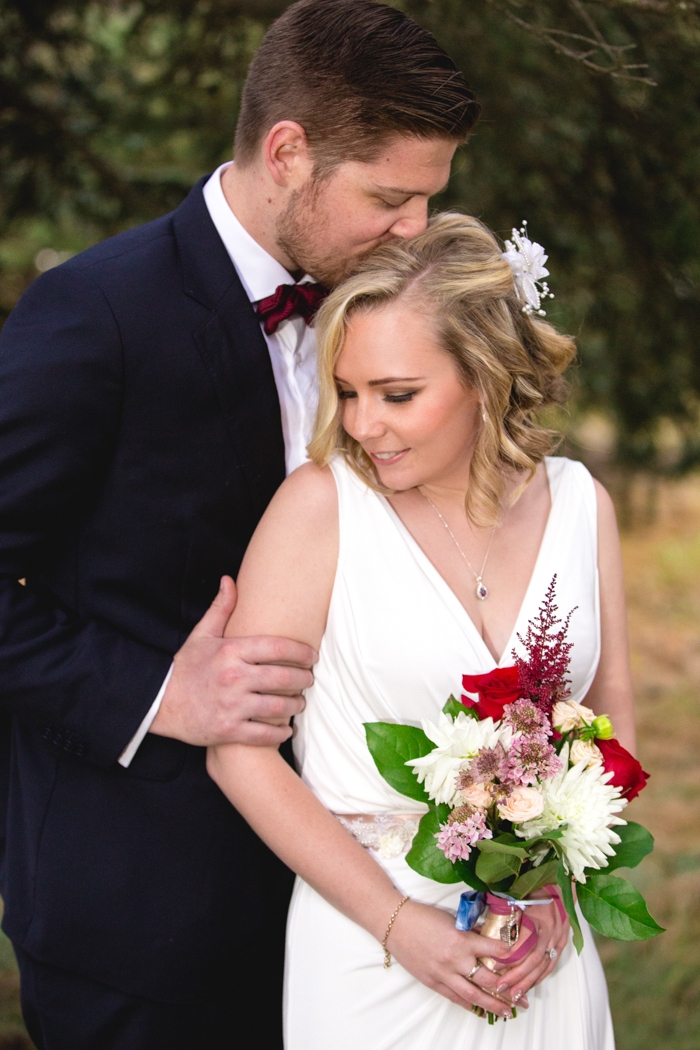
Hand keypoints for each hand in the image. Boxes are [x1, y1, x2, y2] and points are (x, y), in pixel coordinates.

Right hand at [150, 576, 316, 746]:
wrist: (159, 702)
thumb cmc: (185, 667)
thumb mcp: (202, 635)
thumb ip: (221, 608)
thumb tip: (229, 580)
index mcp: (230, 651)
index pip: (276, 647)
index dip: (301, 652)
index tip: (312, 656)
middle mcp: (233, 677)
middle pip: (283, 677)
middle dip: (304, 679)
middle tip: (310, 679)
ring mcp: (231, 705)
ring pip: (277, 706)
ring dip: (295, 705)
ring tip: (300, 702)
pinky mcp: (227, 730)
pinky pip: (263, 734)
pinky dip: (279, 733)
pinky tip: (285, 728)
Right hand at [387, 901, 527, 1018]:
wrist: (395, 923)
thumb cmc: (423, 916)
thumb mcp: (452, 919)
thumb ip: (471, 932)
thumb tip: (490, 938)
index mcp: (462, 939)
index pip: (495, 950)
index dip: (512, 957)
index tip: (525, 962)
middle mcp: (456, 960)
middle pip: (489, 980)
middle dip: (508, 990)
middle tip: (523, 998)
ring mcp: (444, 973)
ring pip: (474, 996)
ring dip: (493, 1005)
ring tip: (507, 1012)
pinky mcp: (433, 982)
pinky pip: (455, 998)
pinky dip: (470, 1006)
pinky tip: (480, 1011)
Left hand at [494, 890, 569, 1000]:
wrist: (561, 883)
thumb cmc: (535, 886)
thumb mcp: (518, 891)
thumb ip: (502, 904)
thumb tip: (479, 916)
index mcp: (538, 915)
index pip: (524, 941)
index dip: (510, 956)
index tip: (494, 964)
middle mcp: (551, 929)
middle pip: (534, 959)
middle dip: (517, 976)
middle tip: (501, 987)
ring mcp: (559, 937)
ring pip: (543, 965)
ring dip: (528, 981)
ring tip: (513, 994)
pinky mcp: (563, 942)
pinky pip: (551, 964)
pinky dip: (539, 976)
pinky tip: (528, 985)